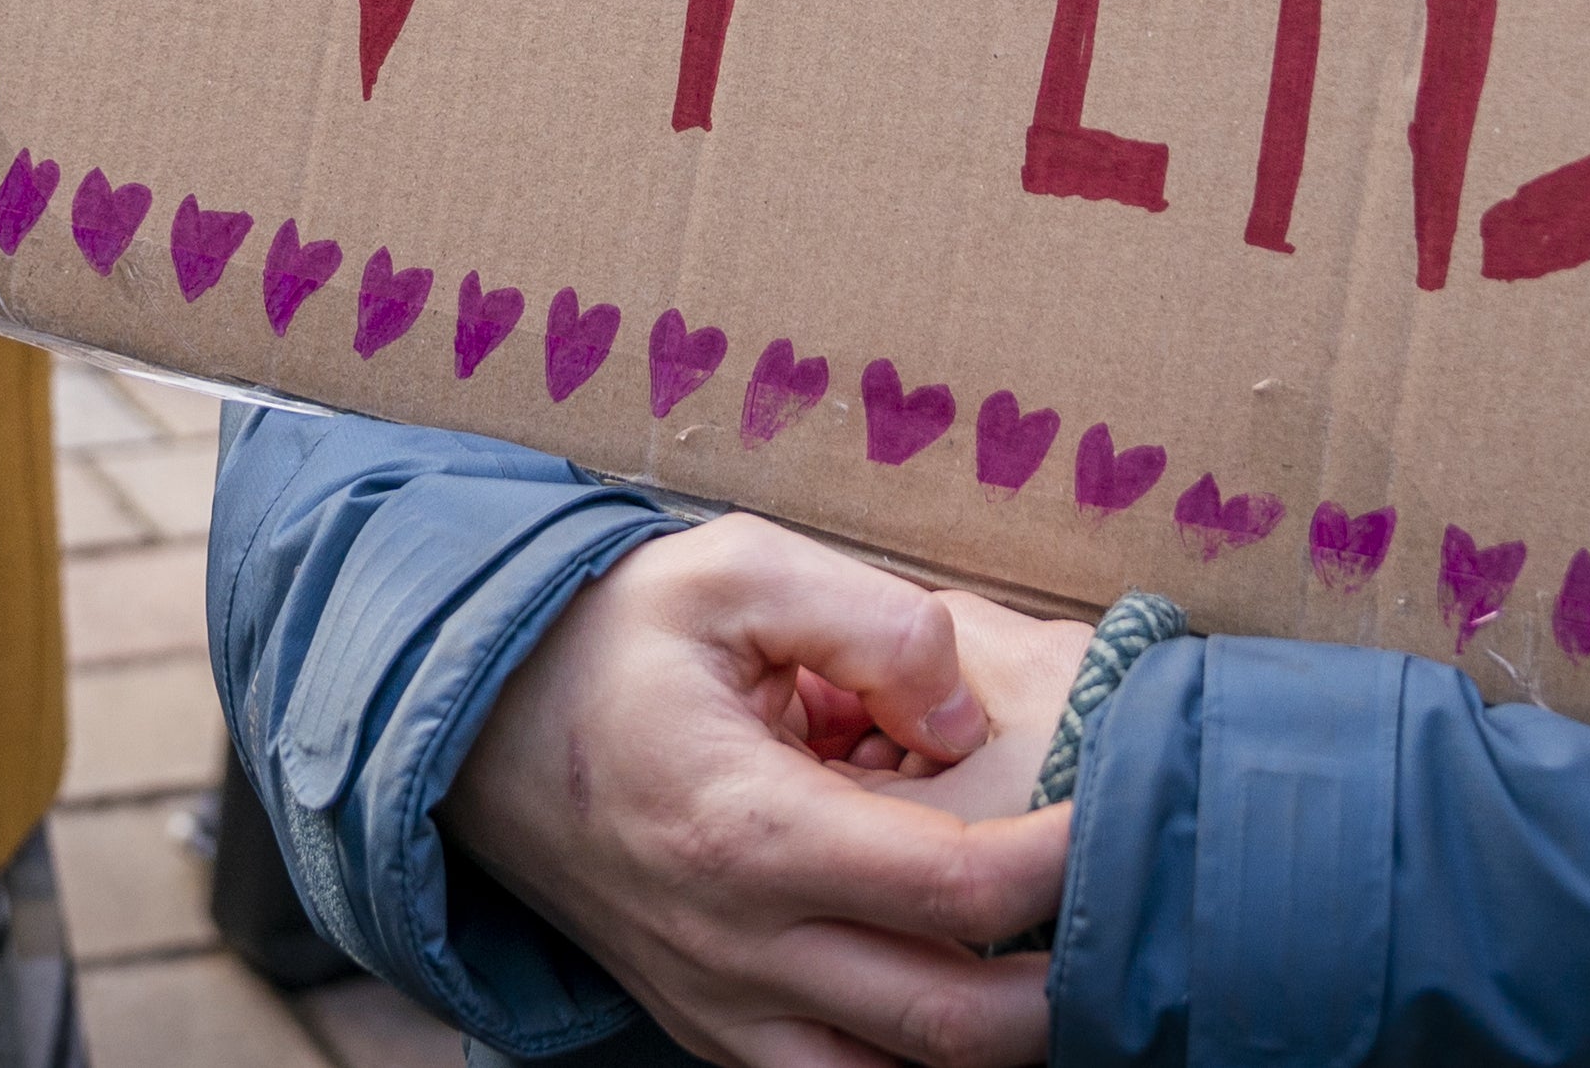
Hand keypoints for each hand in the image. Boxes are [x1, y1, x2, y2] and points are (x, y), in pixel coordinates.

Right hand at [448, 515, 1069, 1067]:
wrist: (469, 722)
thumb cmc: (611, 638)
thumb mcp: (735, 570)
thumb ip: (872, 622)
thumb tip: (964, 717)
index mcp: (750, 831)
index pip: (957, 889)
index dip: (1065, 861)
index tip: (1120, 812)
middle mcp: (737, 947)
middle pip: (953, 1026)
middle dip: (1065, 984)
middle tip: (1120, 908)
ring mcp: (718, 1005)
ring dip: (992, 1039)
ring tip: (1048, 955)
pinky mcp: (707, 1028)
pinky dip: (909, 1056)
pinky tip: (952, 983)